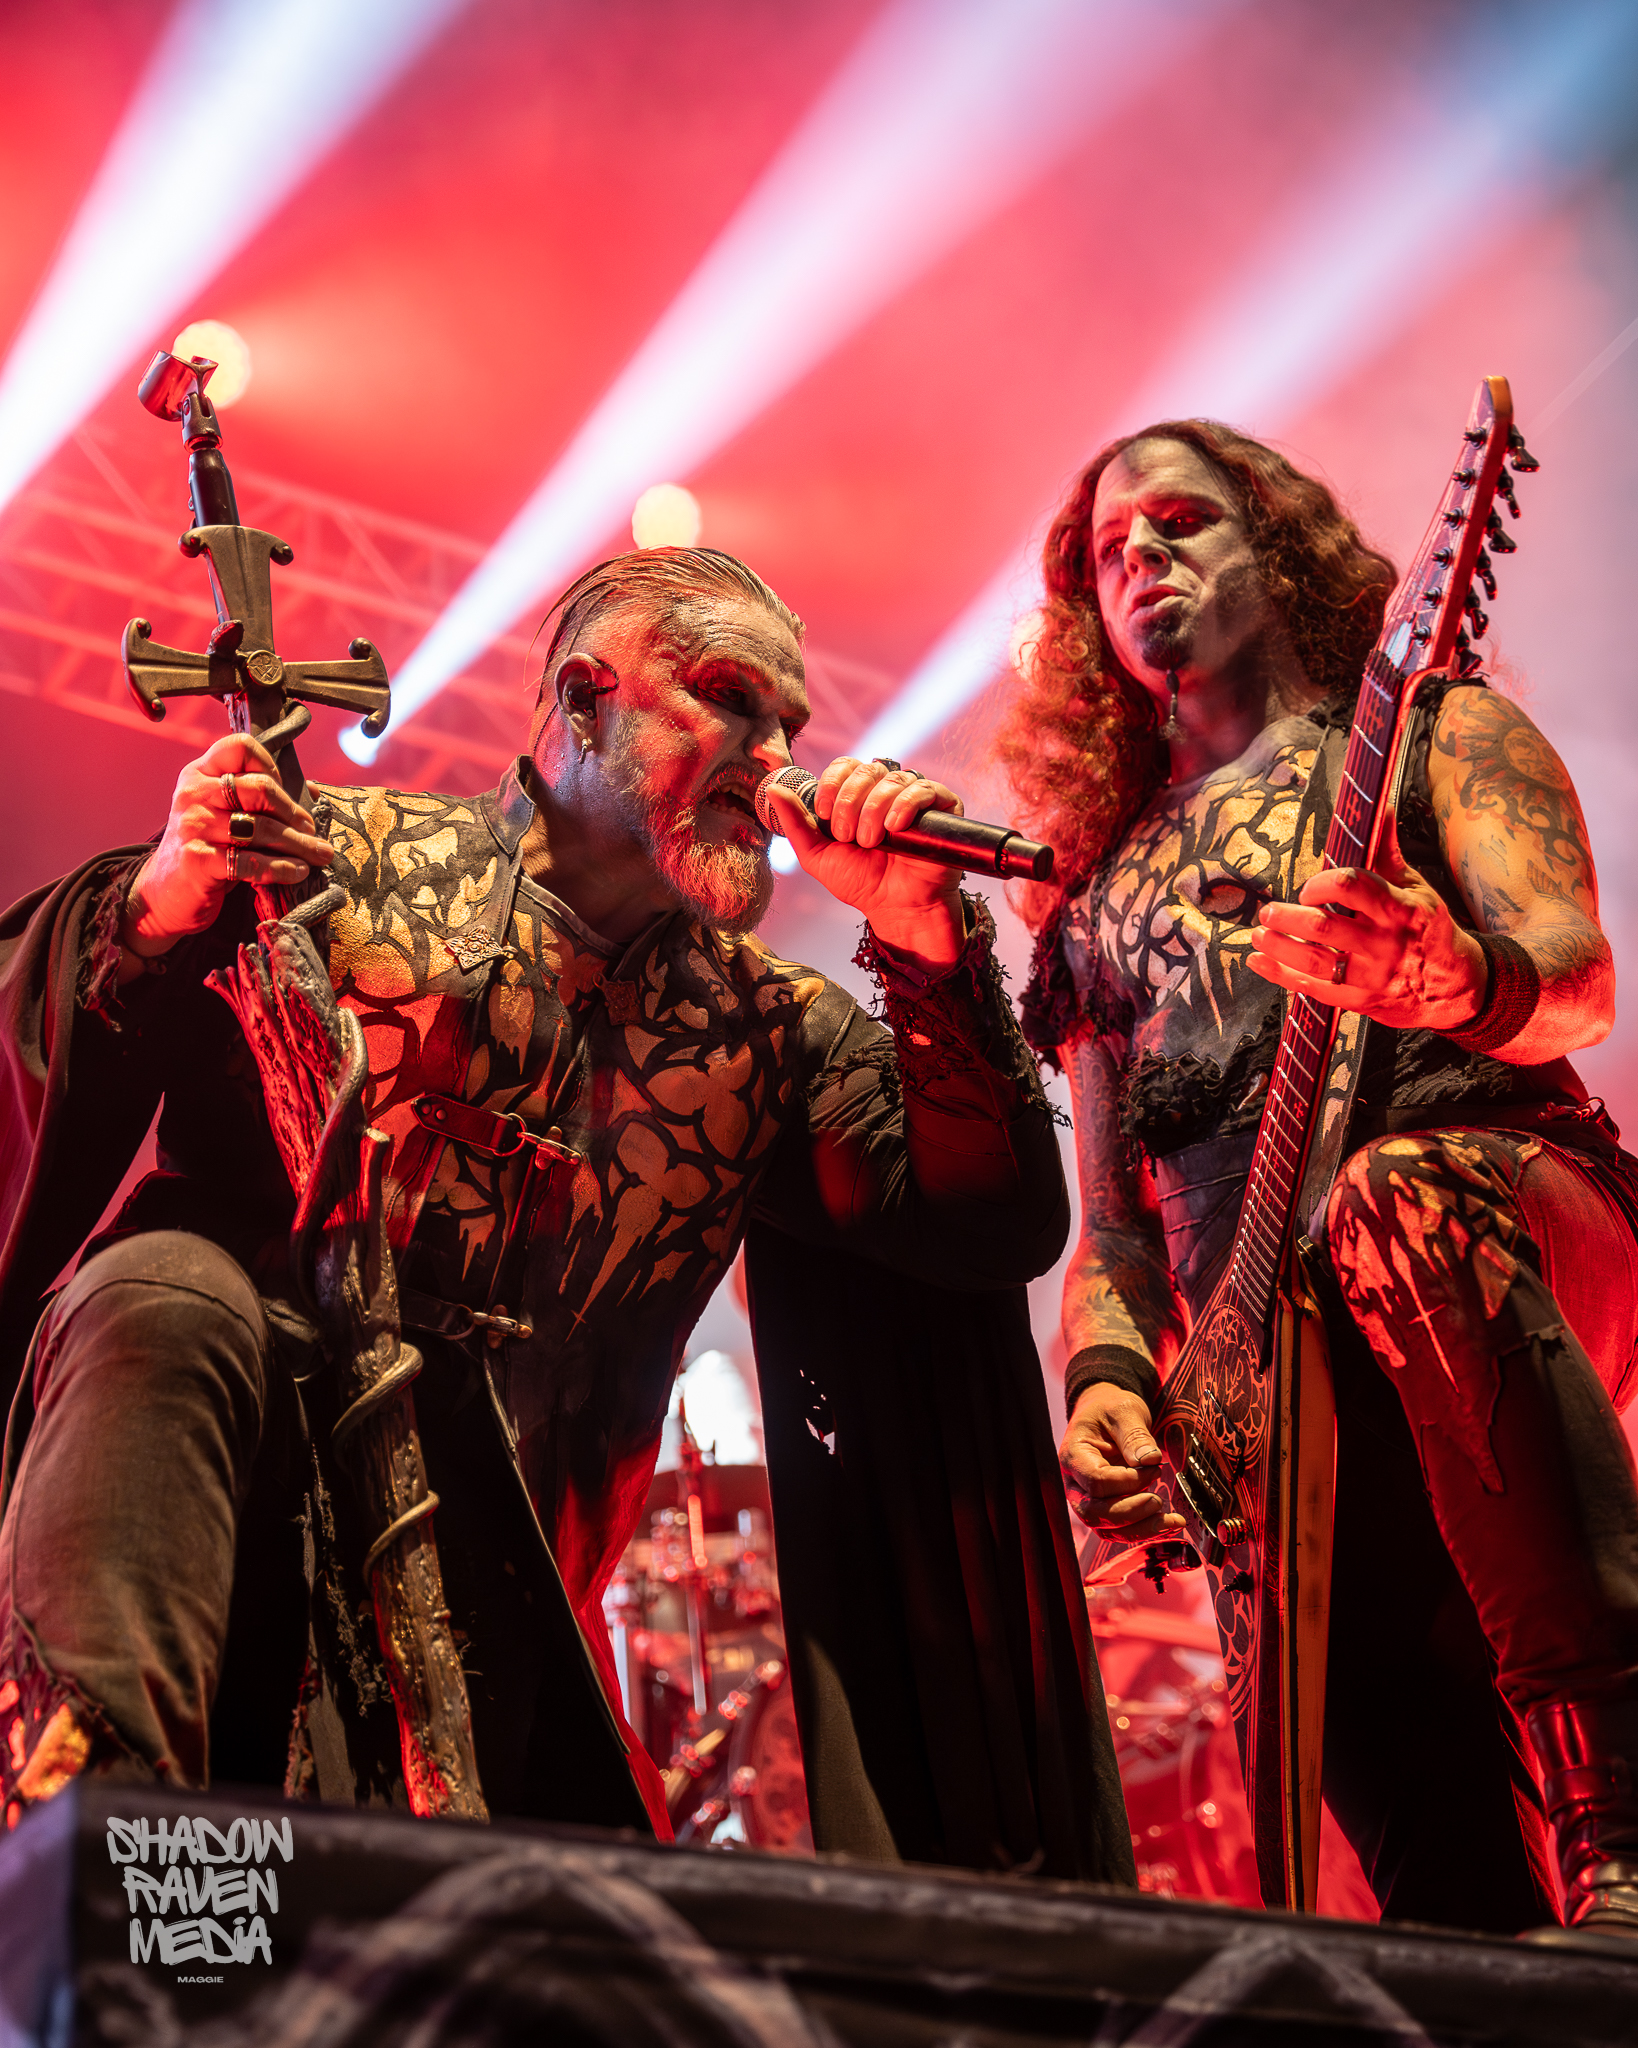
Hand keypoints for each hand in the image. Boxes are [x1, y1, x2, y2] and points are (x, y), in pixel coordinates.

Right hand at [123, 734, 333, 956]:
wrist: (166, 893)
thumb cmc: (207, 848)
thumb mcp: (225, 815)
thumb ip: (261, 799)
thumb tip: (314, 791)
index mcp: (200, 773)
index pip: (240, 747)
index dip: (271, 766)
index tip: (288, 793)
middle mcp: (194, 794)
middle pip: (259, 788)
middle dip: (294, 813)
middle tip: (312, 830)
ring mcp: (194, 826)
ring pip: (261, 828)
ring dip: (298, 844)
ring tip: (318, 855)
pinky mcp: (198, 860)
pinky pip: (251, 861)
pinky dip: (281, 868)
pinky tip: (298, 872)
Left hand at [763, 757, 964, 967]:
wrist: (896, 908)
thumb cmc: (861, 882)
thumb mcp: (818, 855)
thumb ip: (796, 824)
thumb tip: (774, 790)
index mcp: (858, 795)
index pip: (845, 766)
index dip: (833, 783)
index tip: (825, 814)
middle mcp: (886, 791)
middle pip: (866, 770)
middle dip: (851, 802)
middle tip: (849, 837)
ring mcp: (915, 797)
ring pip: (892, 780)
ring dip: (874, 810)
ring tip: (871, 841)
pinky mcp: (942, 808)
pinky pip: (924, 789)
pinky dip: (905, 804)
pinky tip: (895, 826)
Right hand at [1059, 1383, 1184, 1539]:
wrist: (1105, 1413)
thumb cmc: (1109, 1409)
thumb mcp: (1124, 1411)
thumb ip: (1135, 1435)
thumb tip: (1150, 1460)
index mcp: (1074, 1455)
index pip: (1096, 1482)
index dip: (1128, 1481)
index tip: (1153, 1469)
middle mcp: (1075, 1483)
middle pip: (1094, 1513)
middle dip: (1130, 1513)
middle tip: (1157, 1501)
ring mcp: (1087, 1498)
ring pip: (1106, 1528)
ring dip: (1140, 1529)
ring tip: (1172, 1522)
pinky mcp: (1104, 1508)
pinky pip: (1118, 1529)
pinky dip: (1143, 1531)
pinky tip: (1167, 1525)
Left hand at [1247, 813, 1486, 1031]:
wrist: (1458, 987)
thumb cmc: (1429, 931)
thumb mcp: (1417, 888)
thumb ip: (1388, 852)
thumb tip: (1381, 809)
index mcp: (1400, 908)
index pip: (1353, 887)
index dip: (1322, 883)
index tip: (1308, 887)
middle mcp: (1385, 942)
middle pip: (1325, 927)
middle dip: (1289, 917)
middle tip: (1268, 910)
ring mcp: (1372, 975)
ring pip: (1315, 960)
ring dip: (1279, 946)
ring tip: (1259, 934)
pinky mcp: (1361, 1000)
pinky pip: (1314, 989)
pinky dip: (1281, 975)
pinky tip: (1259, 961)